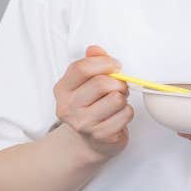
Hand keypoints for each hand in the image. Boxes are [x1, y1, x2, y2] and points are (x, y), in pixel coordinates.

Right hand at [54, 45, 132, 161]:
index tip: (115, 66)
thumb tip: (94, 49)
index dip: (105, 63)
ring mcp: (84, 124)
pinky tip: (118, 115)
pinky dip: (127, 112)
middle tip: (119, 86)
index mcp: (62, 89)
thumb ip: (91, 62)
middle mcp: (68, 108)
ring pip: (117, 98)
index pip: (82, 68)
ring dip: (123, 98)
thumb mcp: (84, 82)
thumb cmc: (89, 106)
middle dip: (118, 82)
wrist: (86, 142)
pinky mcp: (101, 135)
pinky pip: (126, 114)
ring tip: (117, 101)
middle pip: (102, 83)